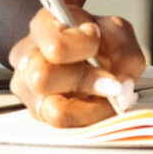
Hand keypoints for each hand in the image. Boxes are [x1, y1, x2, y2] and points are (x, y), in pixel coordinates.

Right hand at [7, 5, 147, 126]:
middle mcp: (27, 58)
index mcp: (43, 27)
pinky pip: (63, 126)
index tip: (97, 40)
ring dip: (90, 108)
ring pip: (53, 111)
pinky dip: (88, 118)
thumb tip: (122, 89)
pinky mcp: (37, 111)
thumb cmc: (94, 36)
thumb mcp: (116, 31)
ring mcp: (27, 88)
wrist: (82, 44)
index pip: (55, 46)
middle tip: (111, 82)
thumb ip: (125, 55)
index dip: (84, 47)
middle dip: (85, 82)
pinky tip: (96, 104)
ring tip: (107, 97)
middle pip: (43, 79)